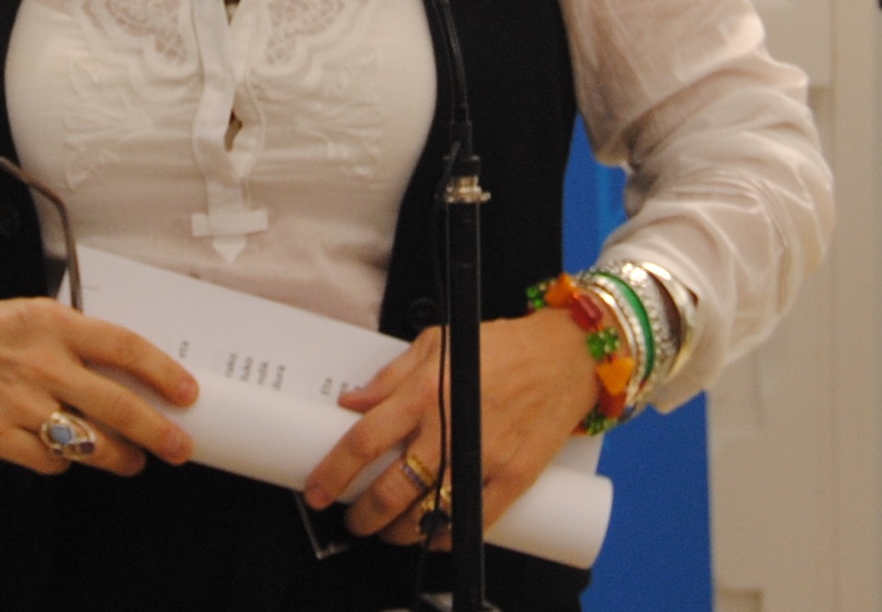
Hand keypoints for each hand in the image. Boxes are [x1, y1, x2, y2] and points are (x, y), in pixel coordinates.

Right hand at [0, 278, 196, 477]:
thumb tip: (138, 380)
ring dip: (119, 457)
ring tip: (130, 459)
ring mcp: (18, 402)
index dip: (163, 373)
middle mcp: (40, 362)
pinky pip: (49, 462)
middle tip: (178, 445)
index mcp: (54, 324)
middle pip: (116, 406)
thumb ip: (81, 345)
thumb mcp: (37, 318)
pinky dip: (63, 462)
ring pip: (88, 443)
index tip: (187, 393)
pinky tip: (65, 452)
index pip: (124, 348)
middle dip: (157, 432)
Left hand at [305, 309, 602, 542]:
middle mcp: (450, 428)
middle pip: (394, 488)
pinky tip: (432, 537)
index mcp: (424, 393)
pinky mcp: (516, 477)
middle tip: (353, 519)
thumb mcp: (434, 344)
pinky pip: (476, 521)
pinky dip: (449, 536)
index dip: (334, 471)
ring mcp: (485, 457)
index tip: (317, 491)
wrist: (564, 358)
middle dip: (364, 513)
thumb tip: (350, 401)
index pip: (365, 440)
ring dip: (401, 530)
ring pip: (431, 512)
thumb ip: (390, 377)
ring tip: (388, 530)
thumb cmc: (497, 346)